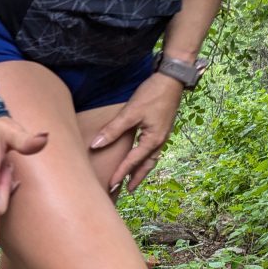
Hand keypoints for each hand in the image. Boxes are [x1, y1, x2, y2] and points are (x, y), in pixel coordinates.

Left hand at [90, 73, 183, 192]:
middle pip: (146, 165)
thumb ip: (112, 130)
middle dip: (136, 178)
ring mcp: (162, 134)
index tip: (111, 185)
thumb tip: (96, 145)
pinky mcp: (161, 127)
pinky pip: (153, 149)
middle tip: (126, 190)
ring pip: (151, 158)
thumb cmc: (152, 94)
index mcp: (153, 140)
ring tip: (134, 179)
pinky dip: (146, 158)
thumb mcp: (130, 112)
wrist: (171, 79)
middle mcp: (160, 140)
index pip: (133, 162)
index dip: (121, 173)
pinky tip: (141, 156)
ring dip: (142, 169)